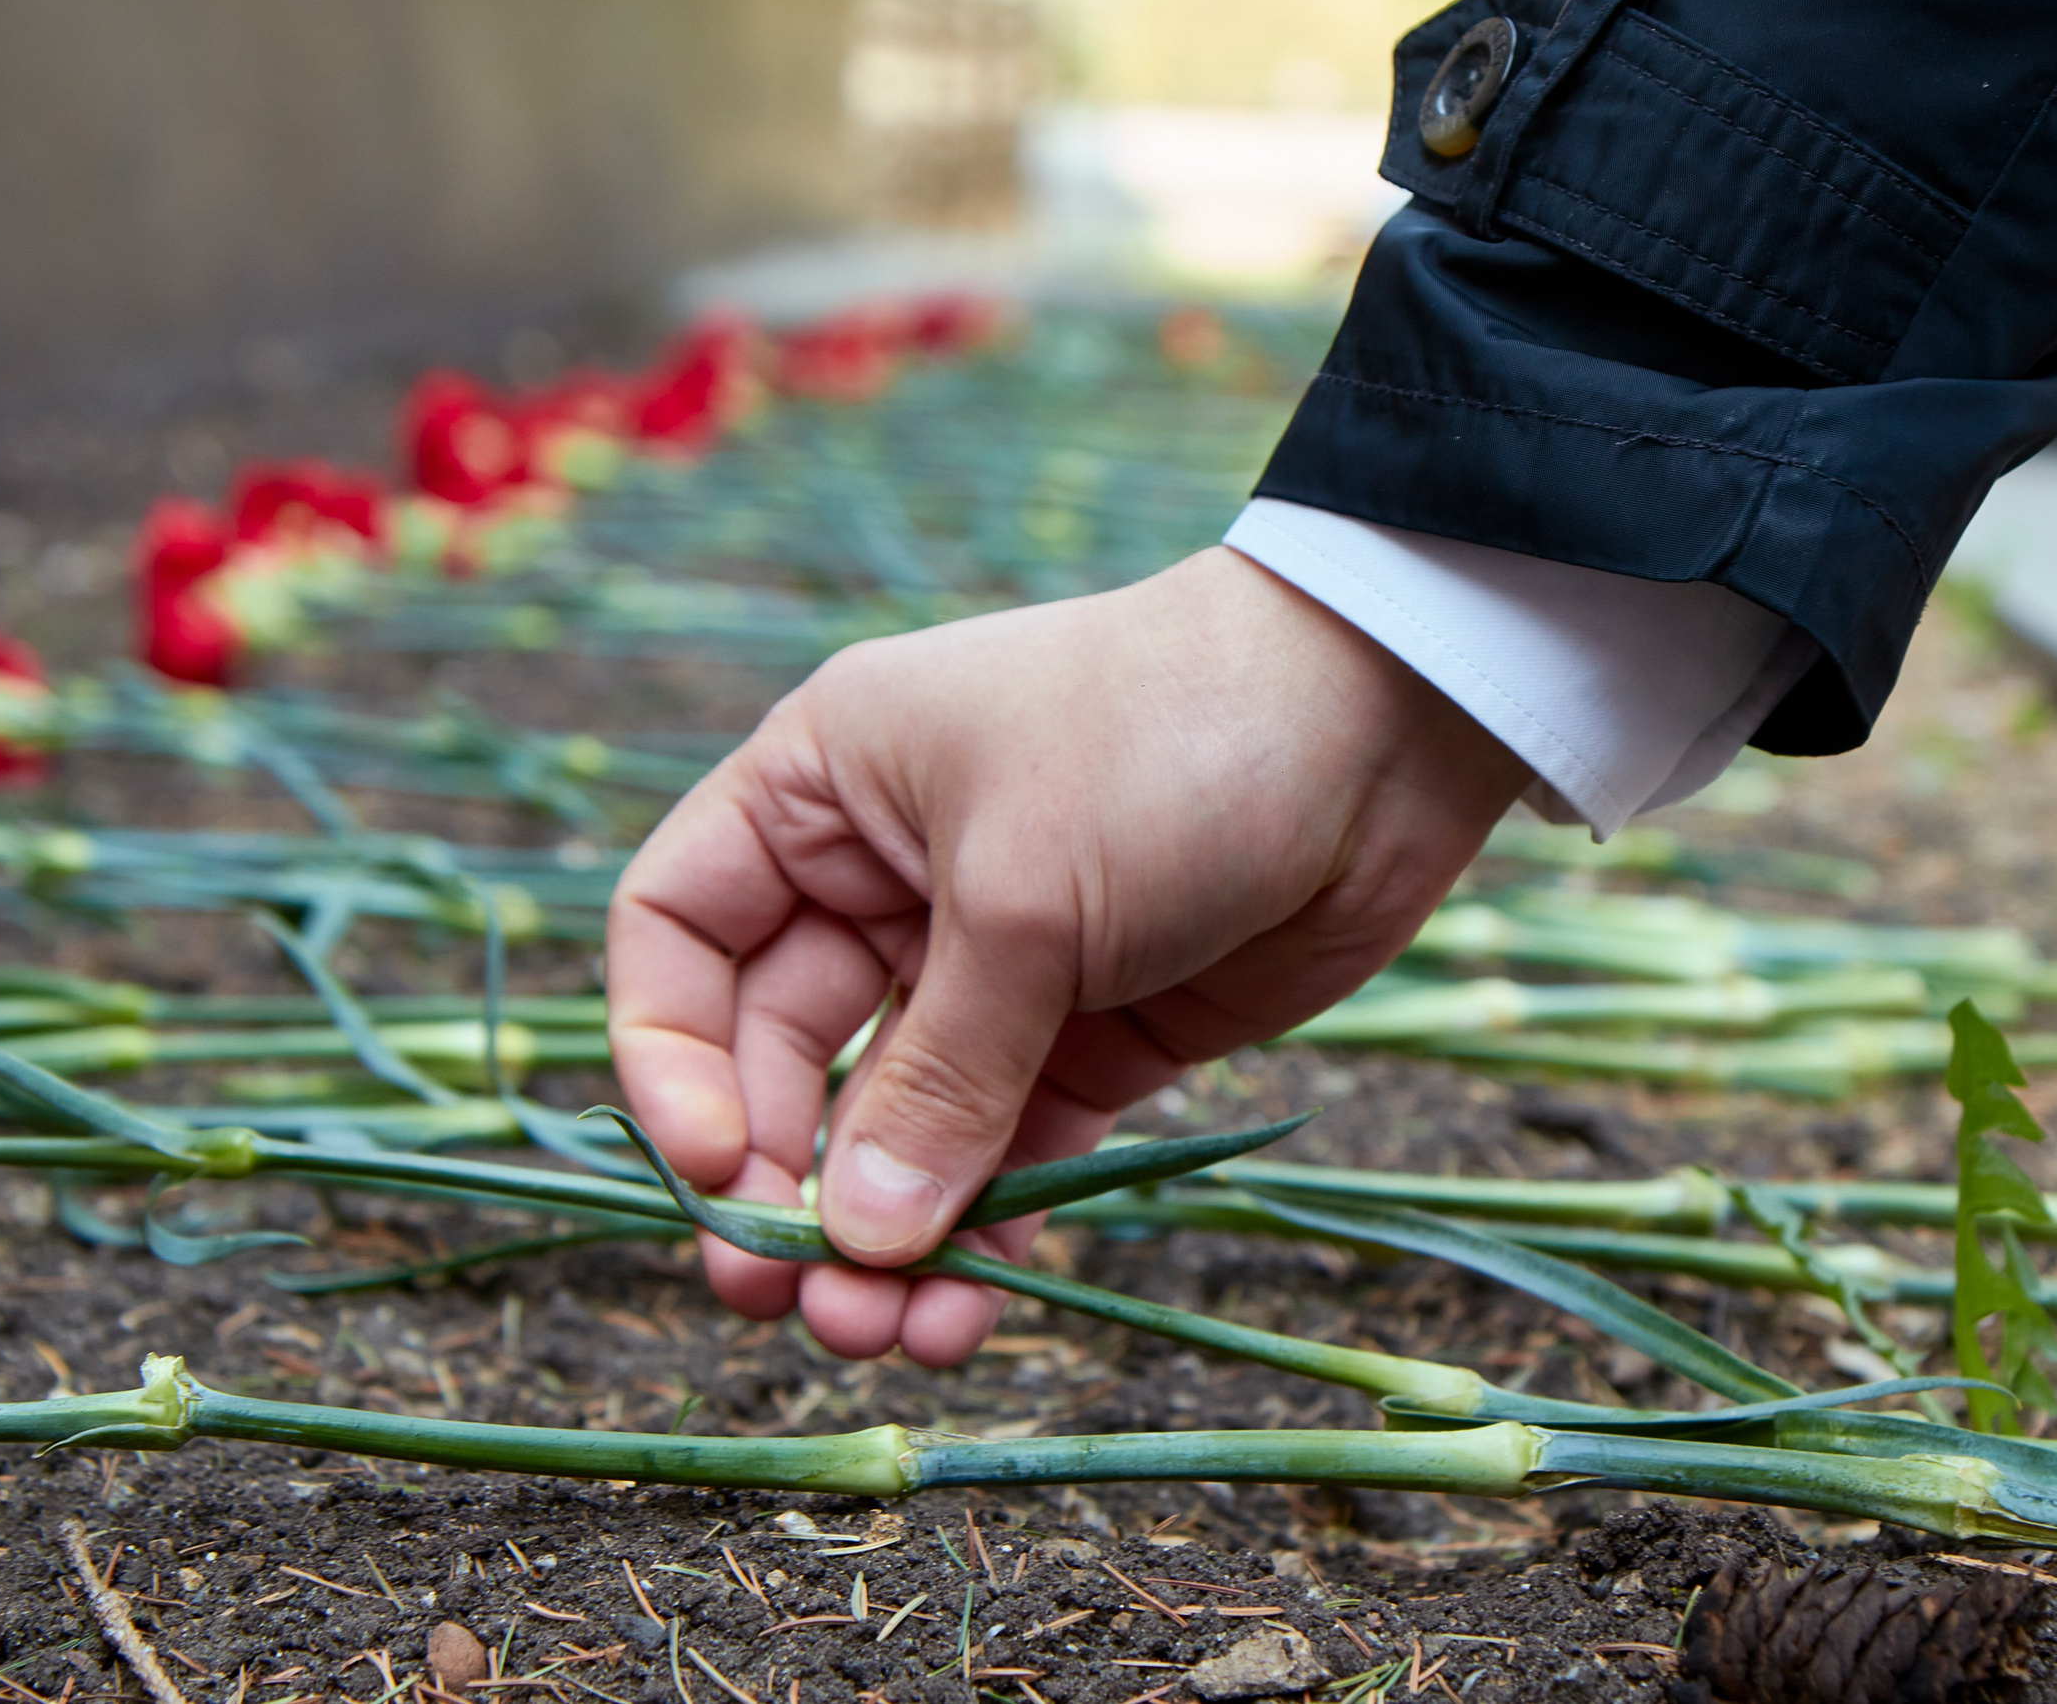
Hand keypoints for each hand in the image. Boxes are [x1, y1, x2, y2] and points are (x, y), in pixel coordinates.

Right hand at [606, 546, 1530, 1365]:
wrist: (1386, 721)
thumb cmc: (1166, 745)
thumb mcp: (1024, 900)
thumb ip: (935, 1078)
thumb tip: (860, 1240)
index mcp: (820, 794)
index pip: (678, 936)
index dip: (670, 1061)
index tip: (714, 1171)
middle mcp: (881, 883)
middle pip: (779, 1061)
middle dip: (784, 1185)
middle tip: (792, 1300)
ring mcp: (988, 967)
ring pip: (895, 1128)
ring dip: (883, 1234)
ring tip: (888, 1334)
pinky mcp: (1088, 1035)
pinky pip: (1007, 1149)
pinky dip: (987, 1227)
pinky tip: (978, 1302)